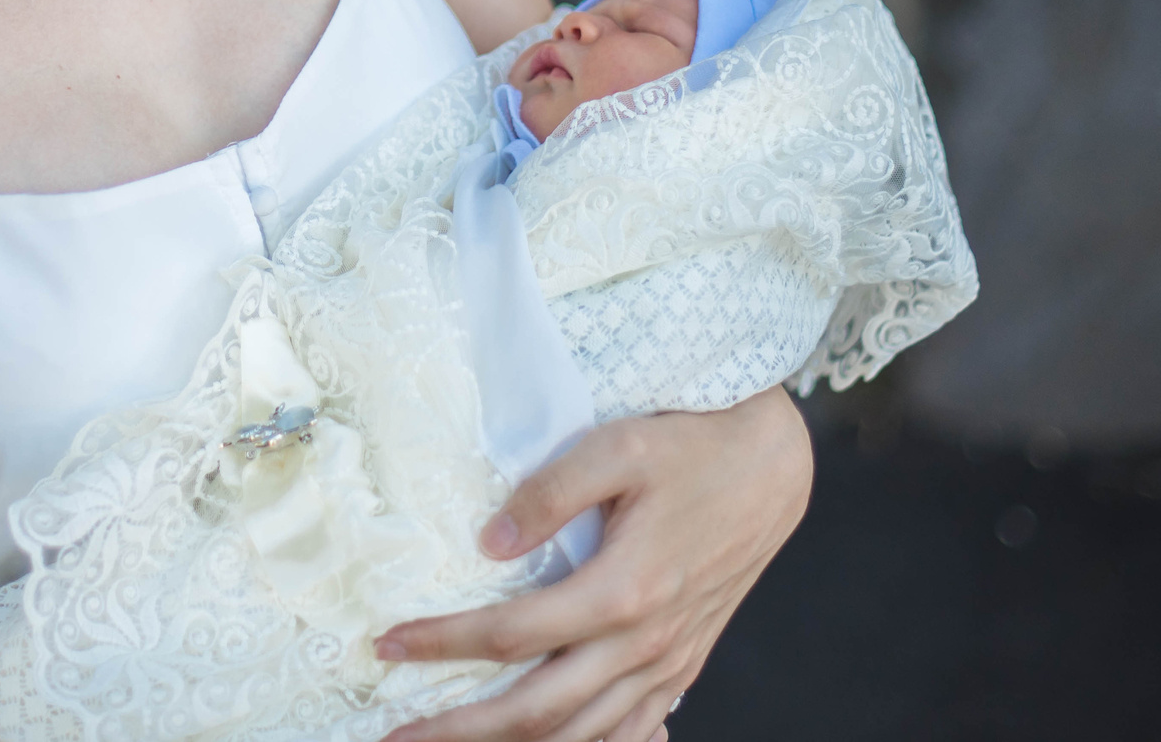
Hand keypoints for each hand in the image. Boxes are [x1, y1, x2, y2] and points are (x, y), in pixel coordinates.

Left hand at [373, 389, 811, 741]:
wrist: (772, 467)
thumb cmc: (692, 448)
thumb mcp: (618, 446)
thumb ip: (549, 493)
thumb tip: (488, 545)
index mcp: (622, 590)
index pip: (511, 635)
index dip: (443, 644)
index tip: (388, 643)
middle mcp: (645, 642)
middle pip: (538, 710)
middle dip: (461, 730)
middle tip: (398, 732)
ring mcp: (669, 662)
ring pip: (584, 735)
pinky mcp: (685, 665)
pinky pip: (635, 731)